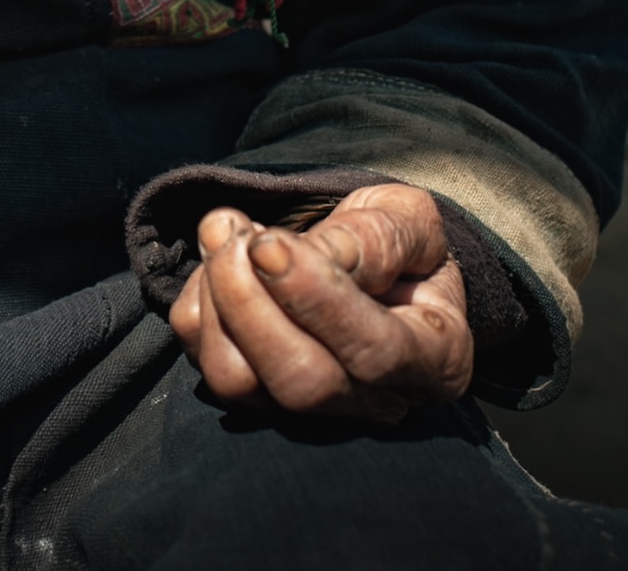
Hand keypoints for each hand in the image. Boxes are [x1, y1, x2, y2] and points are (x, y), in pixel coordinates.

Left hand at [168, 182, 473, 421]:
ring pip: (238, 381)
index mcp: (434, 360)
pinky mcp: (252, 397)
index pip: (374, 353)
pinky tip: (221, 258)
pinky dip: (197, 300)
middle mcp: (373, 402)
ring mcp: (308, 411)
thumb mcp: (407, 221)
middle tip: (238, 234)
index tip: (269, 242)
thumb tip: (322, 253)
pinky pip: (203, 359)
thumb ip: (378, 236)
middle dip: (250, 302)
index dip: (316, 299)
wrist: (367, 267)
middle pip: (300, 384)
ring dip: (216, 297)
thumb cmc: (396, 245)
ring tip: (227, 231)